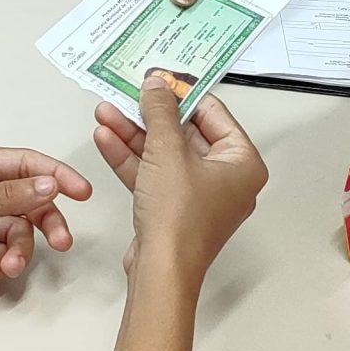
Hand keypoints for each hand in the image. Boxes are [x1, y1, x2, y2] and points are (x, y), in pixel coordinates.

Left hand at [0, 147, 92, 309]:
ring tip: (5, 265)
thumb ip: (7, 196)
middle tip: (61, 240)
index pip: (23, 163)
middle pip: (27, 200)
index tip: (80, 190)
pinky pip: (3, 252)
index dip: (54, 174)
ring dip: (18, 250)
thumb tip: (47, 183)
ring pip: (18, 231)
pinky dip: (2, 263)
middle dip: (44, 221)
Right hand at [89, 81, 266, 281]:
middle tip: (129, 95)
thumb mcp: (168, 152)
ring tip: (106, 113)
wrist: (161, 270)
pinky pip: (154, 174)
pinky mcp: (174, 209)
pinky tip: (107, 139)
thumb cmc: (180, 220)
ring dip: (134, 134)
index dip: (183, 94)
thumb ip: (161, 112)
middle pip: (185, 134)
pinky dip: (132, 158)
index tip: (159, 79)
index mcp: (242, 163)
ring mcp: (199, 196)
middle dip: (150, 115)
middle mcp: (226, 179)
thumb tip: (157, 86)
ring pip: (165, 154)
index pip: (213, 114)